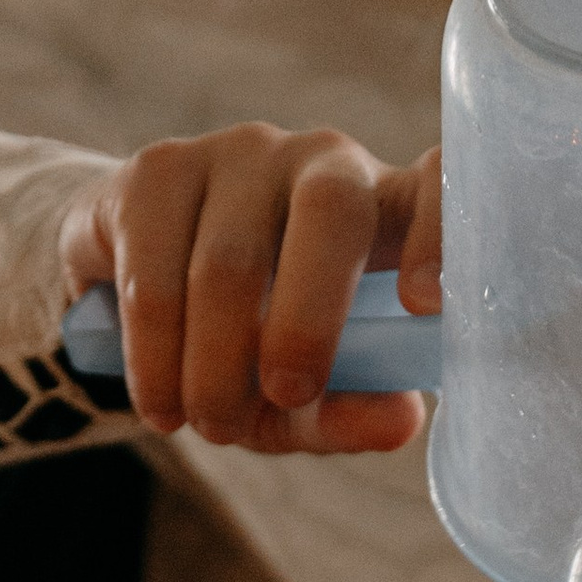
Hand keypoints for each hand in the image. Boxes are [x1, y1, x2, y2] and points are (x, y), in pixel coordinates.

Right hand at [60, 124, 440, 454]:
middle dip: (309, 320)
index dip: (440, 230)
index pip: (438, 184)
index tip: (423, 305)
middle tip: (287, 398)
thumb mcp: (306, 399)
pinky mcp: (156, 170)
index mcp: (386, 210)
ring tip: (209, 426)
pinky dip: (155, 357)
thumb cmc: (254, 351)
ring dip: (215, 366)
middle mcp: (320, 162)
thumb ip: (348, 411)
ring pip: (230, 261)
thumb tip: (401, 420)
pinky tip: (161, 404)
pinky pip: (154, 274)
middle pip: (331, 209)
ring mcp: (237, 156)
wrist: (141, 299)